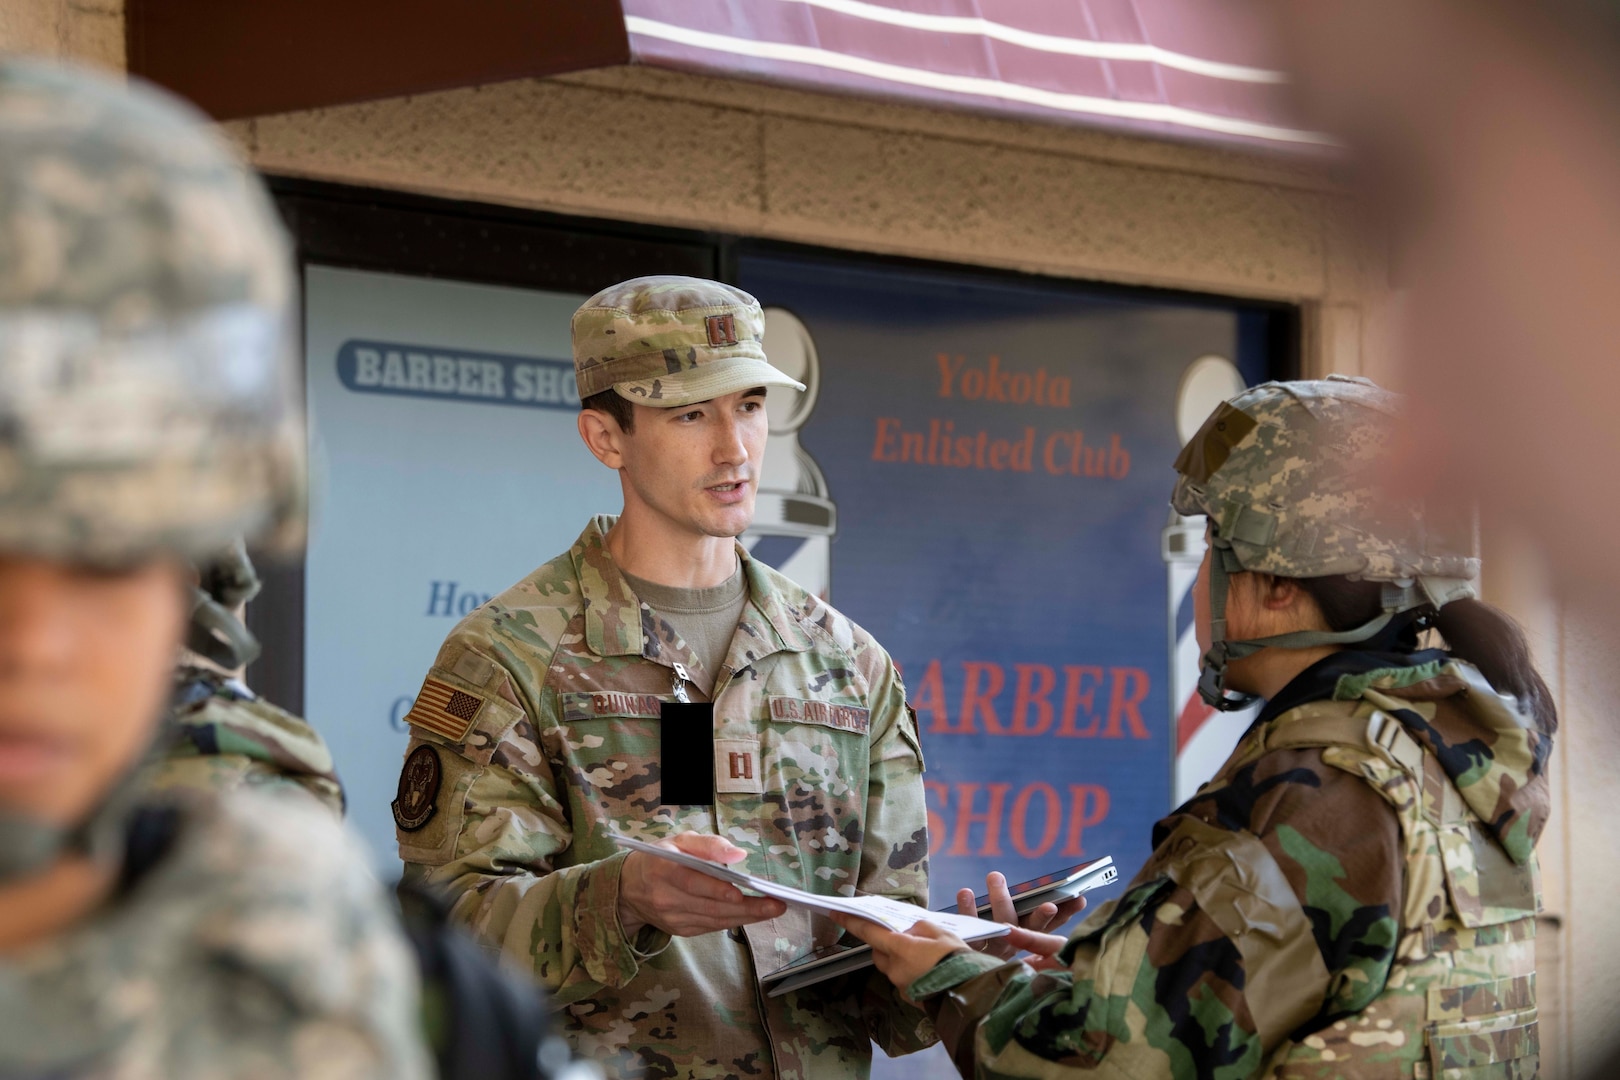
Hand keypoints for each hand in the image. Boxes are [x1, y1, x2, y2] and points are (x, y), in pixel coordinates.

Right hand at [618, 832, 786, 937]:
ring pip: (714, 920)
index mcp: (662, 869)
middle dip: (746, 907)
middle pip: (710, 905)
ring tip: (772, 909)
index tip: (740, 892)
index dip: (715, 889)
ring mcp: (672, 918)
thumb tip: (738, 854)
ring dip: (746, 917)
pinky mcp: (679, 930)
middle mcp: (665, 897)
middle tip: (776, 904)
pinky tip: (753, 915)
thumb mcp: (680, 840)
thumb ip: (708, 844)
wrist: (629, 887)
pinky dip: (733, 921)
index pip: (691, 882)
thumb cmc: (660, 857)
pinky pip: (711, 927)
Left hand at [831, 913, 968, 994]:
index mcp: (900, 949)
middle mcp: (895, 969)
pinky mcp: (910, 998)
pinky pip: (903, 979)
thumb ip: (921, 928)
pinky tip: (927, 969)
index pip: (869, 933)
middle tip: (903, 936)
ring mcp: (901, 986)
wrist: (969, 996)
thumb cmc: (955, 960)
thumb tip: (910, 932)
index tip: (836, 912)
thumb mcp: (942, 934)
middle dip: (883, 944)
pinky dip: (909, 971)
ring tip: (921, 953)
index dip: (851, 922)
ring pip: (891, 967)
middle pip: (878, 953)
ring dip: (898, 958)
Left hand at [956, 872, 1082, 965]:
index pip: (1052, 927)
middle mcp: (1016, 949)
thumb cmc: (993, 940)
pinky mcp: (969, 951)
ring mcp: (993, 952)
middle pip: (1031, 931)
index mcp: (1030, 942)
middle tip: (1050, 905)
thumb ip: (1033, 914)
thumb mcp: (1015, 925)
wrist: (959, 978)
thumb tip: (1062, 892)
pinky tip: (965, 892)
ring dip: (999, 900)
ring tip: (995, 876)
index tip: (1080, 899)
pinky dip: (967, 910)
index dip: (1067, 914)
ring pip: (1000, 928)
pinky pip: (970, 930)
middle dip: (1041, 917)